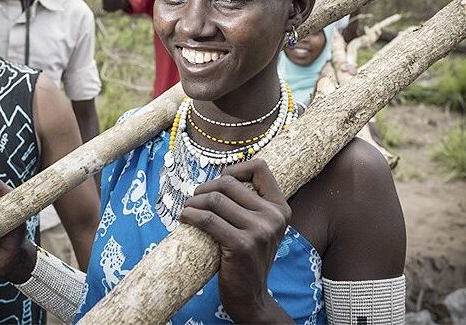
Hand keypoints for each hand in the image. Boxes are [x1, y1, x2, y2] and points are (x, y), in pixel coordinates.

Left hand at [179, 159, 292, 321]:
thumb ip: (250, 204)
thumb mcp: (261, 227)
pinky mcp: (242, 245)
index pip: (260, 167)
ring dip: (193, 202)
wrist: (251, 297)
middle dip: (205, 188)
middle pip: (229, 182)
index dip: (235, 168)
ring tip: (187, 210)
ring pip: (215, 199)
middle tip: (194, 199)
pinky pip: (208, 219)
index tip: (220, 182)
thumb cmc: (249, 257)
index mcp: (280, 208)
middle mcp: (273, 217)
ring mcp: (259, 231)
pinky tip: (185, 219)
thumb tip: (219, 178)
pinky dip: (190, 215)